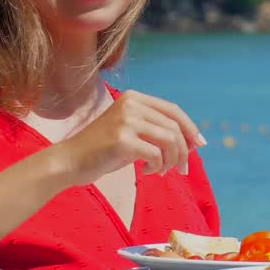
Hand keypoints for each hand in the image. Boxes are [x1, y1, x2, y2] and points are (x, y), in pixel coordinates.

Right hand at [55, 89, 205, 183]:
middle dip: (184, 151)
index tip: (200, 145)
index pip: (173, 110)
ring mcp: (126, 120)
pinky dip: (157, 167)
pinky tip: (146, 172)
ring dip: (172, 161)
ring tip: (162, 172)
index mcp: (134, 97)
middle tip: (183, 170)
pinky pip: (156, 155)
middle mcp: (131, 104)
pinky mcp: (122, 139)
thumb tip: (192, 142)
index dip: (190, 128)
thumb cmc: (102, 151)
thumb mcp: (131, 131)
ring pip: (169, 141)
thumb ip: (156, 130)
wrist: (69, 161)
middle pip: (174, 127)